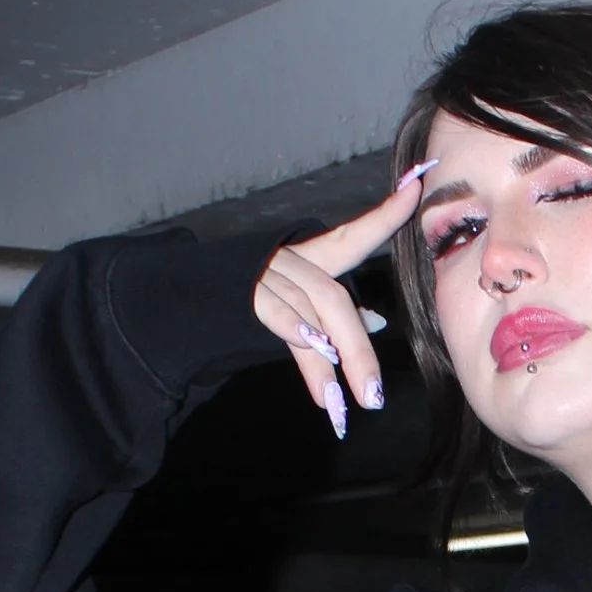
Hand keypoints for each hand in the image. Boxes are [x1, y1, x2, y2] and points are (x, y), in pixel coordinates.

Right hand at [252, 159, 435, 440]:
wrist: (176, 300)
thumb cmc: (243, 305)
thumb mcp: (293, 303)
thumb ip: (332, 311)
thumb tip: (377, 322)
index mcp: (305, 257)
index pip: (352, 237)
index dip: (384, 216)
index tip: (415, 187)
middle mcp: (287, 260)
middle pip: (334, 298)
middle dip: (357, 350)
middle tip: (374, 396)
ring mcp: (263, 274)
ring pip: (310, 312)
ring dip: (327, 362)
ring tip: (340, 404)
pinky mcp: (241, 292)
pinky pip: (274, 313)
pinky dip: (296, 336)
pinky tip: (313, 374)